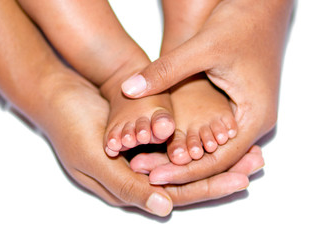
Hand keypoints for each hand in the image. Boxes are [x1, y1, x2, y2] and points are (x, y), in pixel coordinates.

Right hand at [39, 70, 262, 214]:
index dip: (210, 186)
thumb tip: (165, 208)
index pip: (177, 194)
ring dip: (219, 154)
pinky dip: (203, 137)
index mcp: (127, 187)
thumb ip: (126, 185)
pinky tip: (223, 132)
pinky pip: (181, 140)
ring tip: (250, 148)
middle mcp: (141, 174)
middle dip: (224, 171)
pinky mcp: (148, 135)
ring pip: (190, 160)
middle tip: (257, 162)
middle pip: (190, 179)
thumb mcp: (93, 159)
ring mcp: (146, 154)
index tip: (241, 178)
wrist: (59, 94)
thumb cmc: (70, 125)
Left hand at [121, 0, 293, 183]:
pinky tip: (162, 143)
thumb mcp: (202, 47)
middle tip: (142, 171)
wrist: (261, 7)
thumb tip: (128, 90)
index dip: (184, 171)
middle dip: (178, 169)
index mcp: (255, 117)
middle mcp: (253, 123)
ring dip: (180, 157)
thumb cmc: (242, 23)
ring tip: (147, 162)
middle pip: (213, 160)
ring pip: (210, 150)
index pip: (218, 161)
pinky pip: (210, 135)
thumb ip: (165, 71)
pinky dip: (187, 141)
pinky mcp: (234, 108)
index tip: (152, 176)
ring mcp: (245, 117)